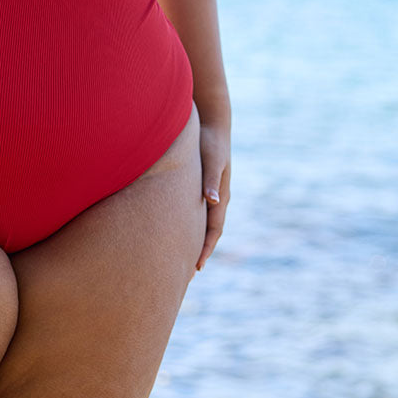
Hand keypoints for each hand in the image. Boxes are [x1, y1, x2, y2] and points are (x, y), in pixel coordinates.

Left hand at [196, 119, 230, 271]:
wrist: (214, 124)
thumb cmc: (211, 142)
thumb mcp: (212, 161)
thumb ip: (210, 180)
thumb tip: (213, 200)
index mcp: (221, 196)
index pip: (214, 230)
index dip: (205, 249)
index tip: (197, 267)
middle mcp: (217, 198)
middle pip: (209, 232)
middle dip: (200, 251)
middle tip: (188, 273)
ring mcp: (211, 193)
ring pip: (203, 224)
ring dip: (195, 240)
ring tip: (181, 256)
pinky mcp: (201, 186)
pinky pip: (196, 212)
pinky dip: (190, 225)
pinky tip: (176, 229)